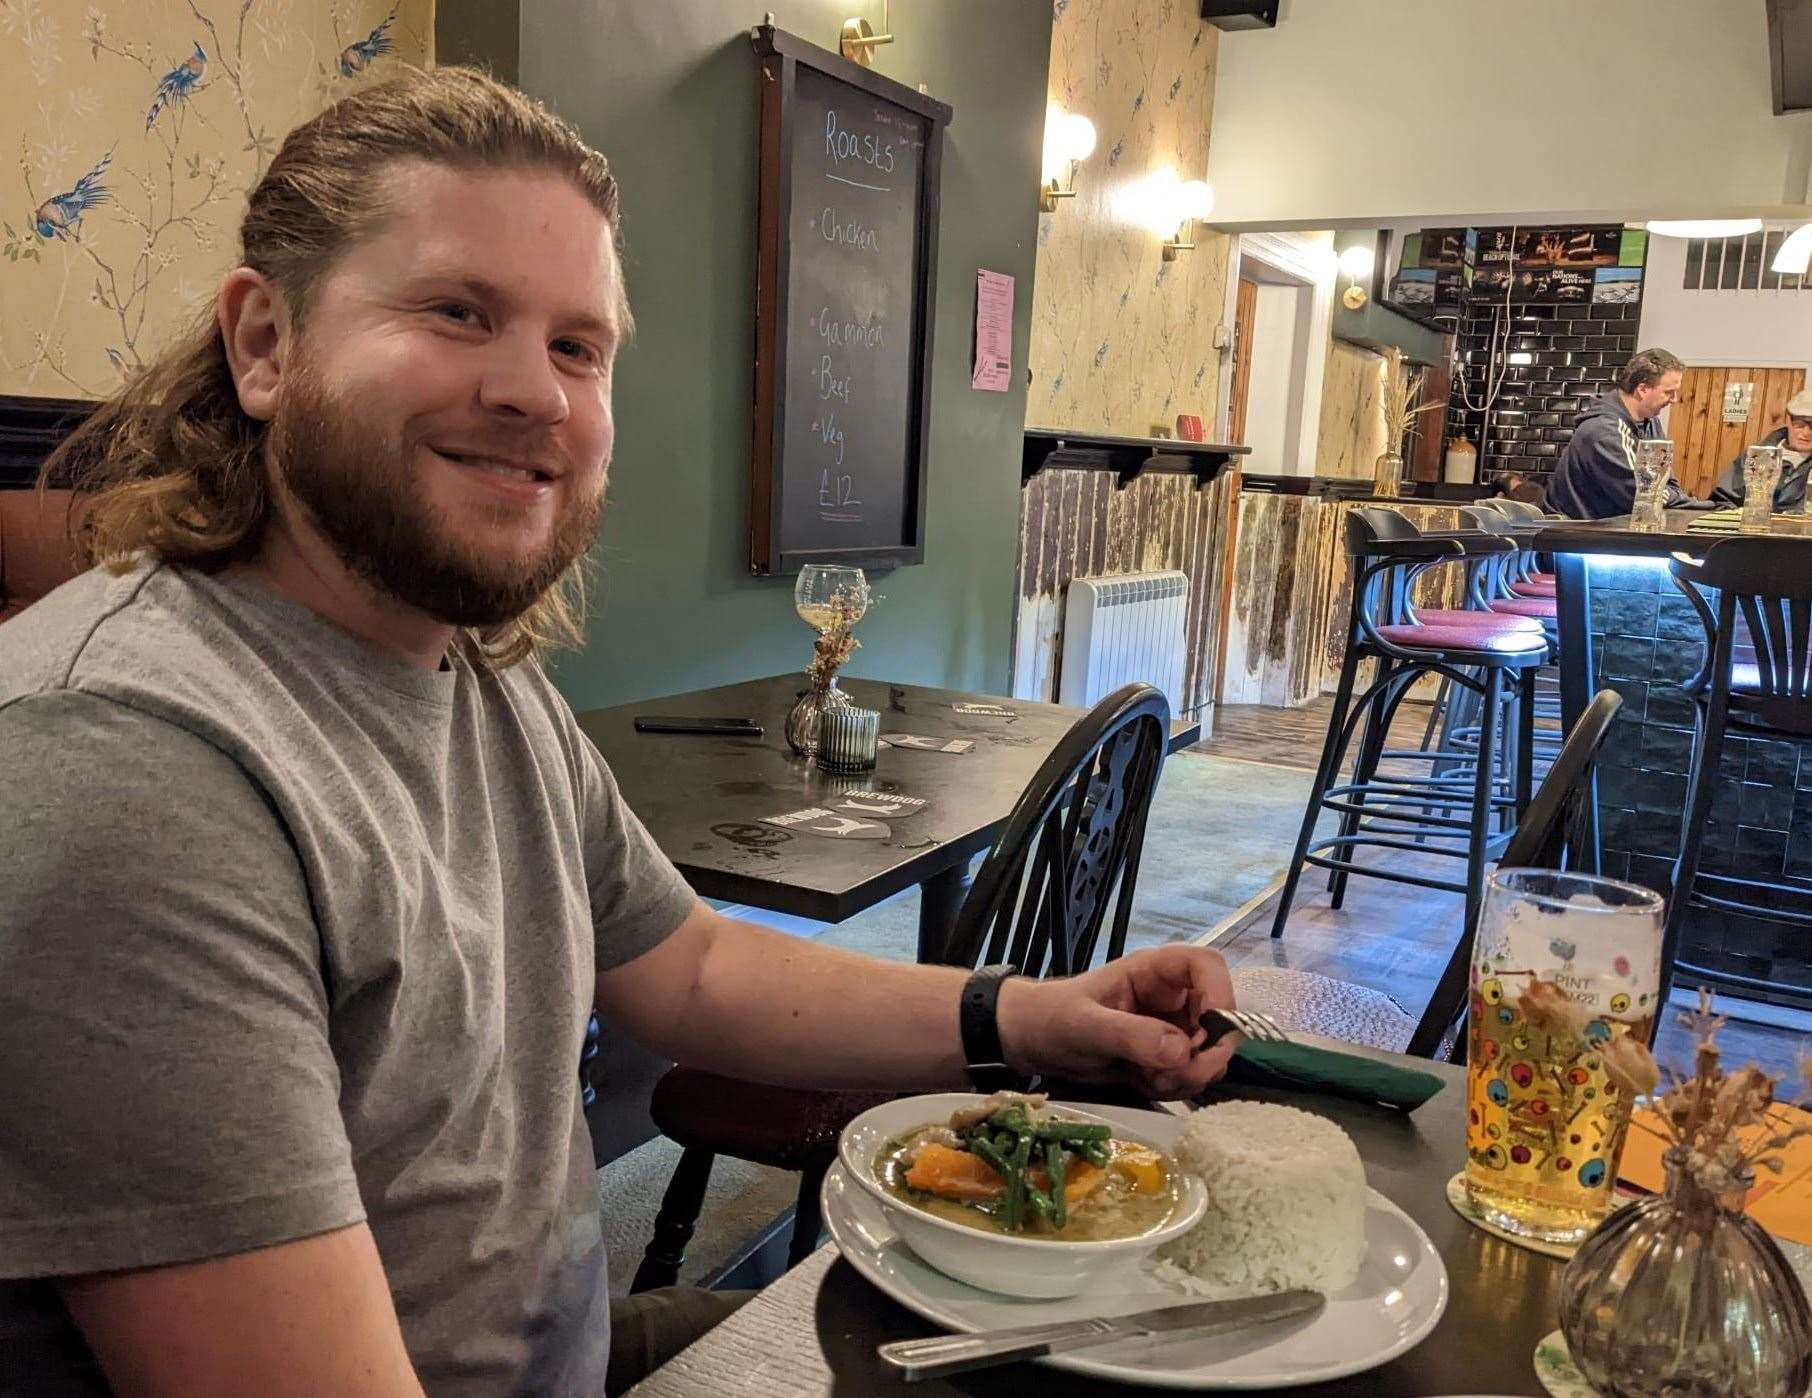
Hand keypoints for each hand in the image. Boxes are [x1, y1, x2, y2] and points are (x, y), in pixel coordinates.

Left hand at [993, 944, 1237, 1099]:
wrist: (1033, 1043)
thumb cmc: (1053, 1018)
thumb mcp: (1084, 1025)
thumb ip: (1129, 1035)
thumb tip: (1180, 1050)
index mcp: (1154, 972)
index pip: (1207, 966)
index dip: (1221, 994)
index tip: (1210, 1032)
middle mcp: (1172, 997)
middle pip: (1220, 1019)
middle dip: (1204, 1054)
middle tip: (1170, 1075)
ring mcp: (1173, 1028)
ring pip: (1211, 1054)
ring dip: (1187, 1076)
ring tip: (1145, 1078)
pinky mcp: (1168, 1057)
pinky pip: (1193, 1075)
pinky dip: (1174, 1087)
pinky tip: (1141, 1083)